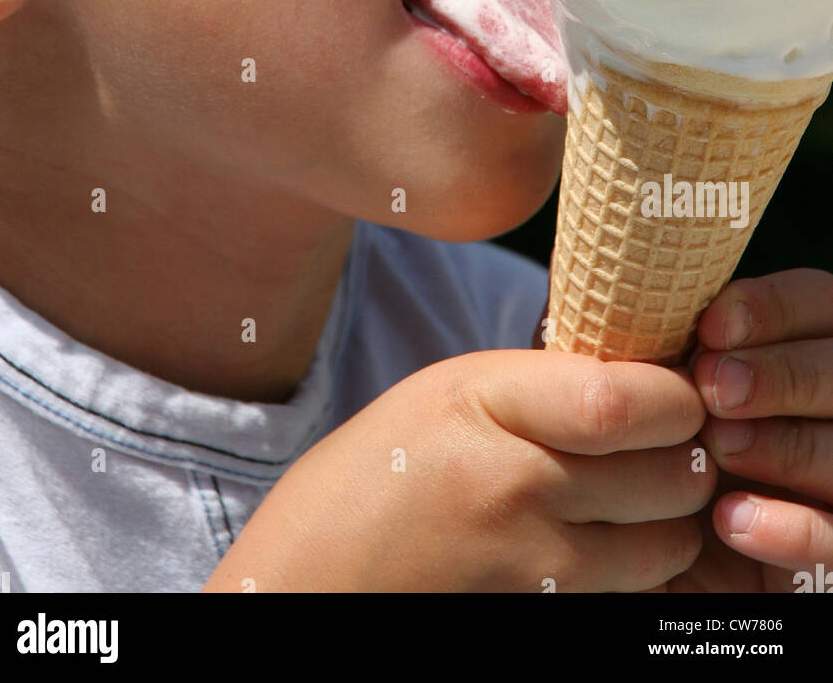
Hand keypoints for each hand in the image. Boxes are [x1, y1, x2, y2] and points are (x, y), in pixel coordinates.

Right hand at [202, 348, 713, 591]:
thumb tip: (651, 368)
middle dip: (687, 457)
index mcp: (483, 406)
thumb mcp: (449, 391)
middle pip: (668, 476)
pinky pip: (630, 595)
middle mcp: (511, 489)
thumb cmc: (373, 476)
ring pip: (665, 547)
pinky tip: (597, 543)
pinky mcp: (543, 621)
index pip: (626, 401)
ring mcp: (529, 570)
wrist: (304, 587)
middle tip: (667, 443)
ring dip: (669, 520)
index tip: (673, 390)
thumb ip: (546, 381)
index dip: (676, 396)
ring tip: (632, 496)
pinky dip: (636, 571)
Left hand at [661, 268, 832, 592]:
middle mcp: (832, 405)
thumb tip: (634, 305)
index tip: (709, 326)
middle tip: (715, 387)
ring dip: (784, 445)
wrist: (661, 544)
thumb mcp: (666, 387)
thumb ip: (674, 347)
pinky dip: (790, 527)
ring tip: (717, 446)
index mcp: (805, 346)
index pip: (816, 303)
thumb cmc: (659, 441)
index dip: (772, 309)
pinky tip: (732, 518)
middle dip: (780, 374)